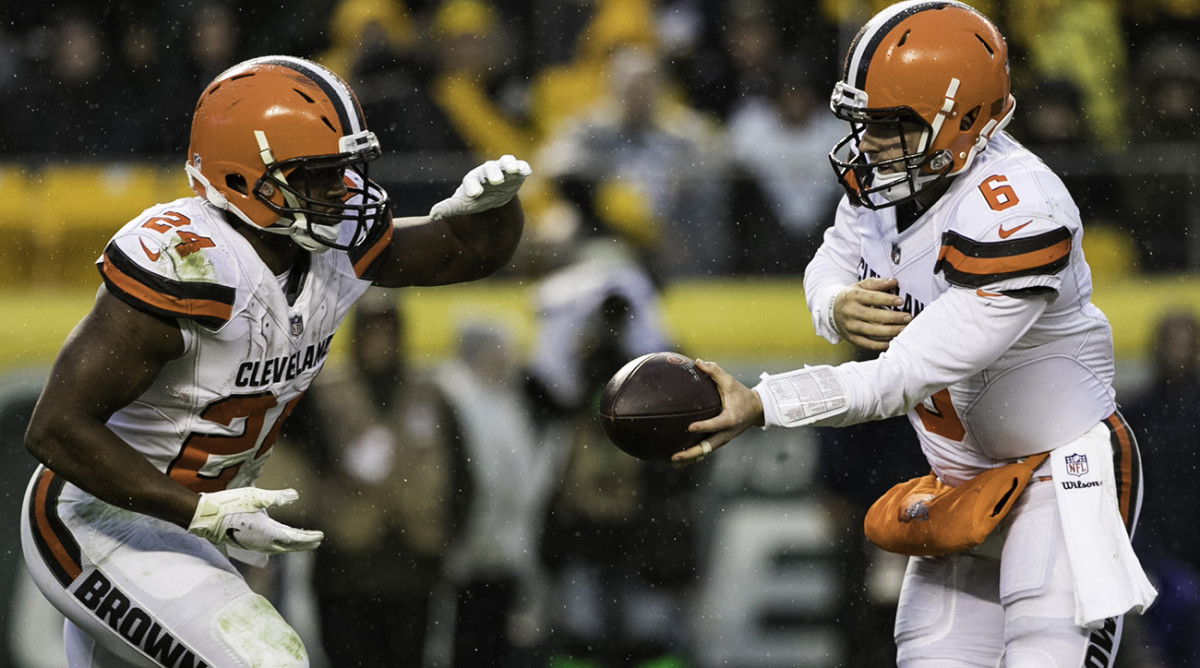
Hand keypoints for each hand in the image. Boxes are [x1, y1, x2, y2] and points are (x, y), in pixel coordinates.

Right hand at [187, 487, 322, 553]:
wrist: (205, 516)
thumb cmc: (230, 504)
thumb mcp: (257, 497)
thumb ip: (278, 498)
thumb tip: (296, 496)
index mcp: (268, 534)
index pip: (294, 539)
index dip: (308, 538)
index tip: (321, 537)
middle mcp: (262, 543)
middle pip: (288, 546)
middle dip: (303, 544)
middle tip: (317, 541)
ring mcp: (253, 545)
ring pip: (278, 548)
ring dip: (292, 545)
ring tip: (302, 540)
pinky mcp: (245, 543)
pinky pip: (268, 546)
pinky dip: (279, 544)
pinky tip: (279, 539)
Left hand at [430, 154, 531, 219]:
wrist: (492, 196)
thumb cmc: (475, 199)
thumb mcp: (462, 204)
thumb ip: (448, 207)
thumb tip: (433, 215)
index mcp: (473, 179)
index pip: (471, 180)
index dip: (473, 186)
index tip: (475, 194)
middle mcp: (488, 171)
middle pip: (490, 168)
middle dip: (493, 173)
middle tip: (496, 181)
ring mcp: (503, 170)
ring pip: (506, 162)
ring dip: (510, 164)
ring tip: (513, 170)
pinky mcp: (517, 174)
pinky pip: (521, 167)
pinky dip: (523, 168)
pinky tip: (526, 172)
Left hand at [672, 359, 762, 464]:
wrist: (756, 410)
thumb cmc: (741, 394)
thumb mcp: (730, 381)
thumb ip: (715, 372)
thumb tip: (698, 361)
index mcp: (730, 419)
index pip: (715, 424)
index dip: (703, 426)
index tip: (689, 427)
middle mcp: (726, 433)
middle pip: (707, 447)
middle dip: (691, 454)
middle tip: (674, 456)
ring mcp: (723, 439)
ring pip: (705, 452)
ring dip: (690, 458)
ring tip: (672, 461)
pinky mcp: (719, 441)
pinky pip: (705, 450)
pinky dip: (693, 456)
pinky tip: (678, 458)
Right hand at [833, 277, 911, 350]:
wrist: (833, 311)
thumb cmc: (851, 297)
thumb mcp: (861, 286)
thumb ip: (877, 283)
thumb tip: (893, 282)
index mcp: (852, 296)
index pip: (872, 298)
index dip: (887, 300)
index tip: (900, 301)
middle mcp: (850, 312)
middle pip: (873, 316)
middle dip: (893, 318)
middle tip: (907, 318)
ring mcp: (850, 326)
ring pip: (872, 331)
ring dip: (890, 332)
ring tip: (903, 329)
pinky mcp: (852, 338)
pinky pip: (868, 344)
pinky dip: (881, 344)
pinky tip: (892, 341)